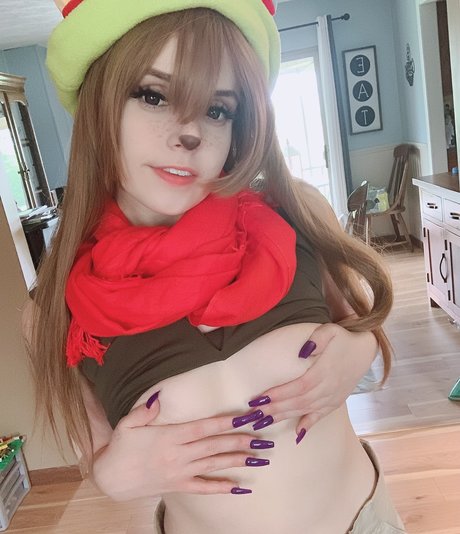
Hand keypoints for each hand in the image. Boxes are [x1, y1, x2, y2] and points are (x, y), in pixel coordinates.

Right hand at [92, 396, 270, 500]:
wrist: (111, 478)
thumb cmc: (121, 447)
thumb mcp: (127, 424)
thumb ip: (144, 410)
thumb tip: (159, 397)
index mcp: (169, 437)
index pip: (203, 427)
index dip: (225, 421)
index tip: (244, 417)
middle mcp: (178, 455)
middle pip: (214, 446)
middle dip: (239, 440)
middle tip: (262, 436)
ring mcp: (180, 472)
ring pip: (213, 465)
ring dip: (237, 460)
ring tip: (258, 457)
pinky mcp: (178, 486)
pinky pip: (203, 488)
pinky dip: (221, 487)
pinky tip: (239, 486)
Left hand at [248, 323, 377, 440]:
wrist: (364, 350)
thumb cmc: (343, 339)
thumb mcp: (330, 330)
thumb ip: (317, 339)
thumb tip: (303, 352)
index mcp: (326, 370)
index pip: (300, 385)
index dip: (281, 393)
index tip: (262, 397)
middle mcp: (329, 387)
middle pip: (300, 401)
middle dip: (276, 408)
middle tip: (255, 414)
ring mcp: (333, 396)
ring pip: (306, 410)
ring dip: (285, 416)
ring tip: (264, 421)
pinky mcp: (335, 401)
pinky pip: (320, 416)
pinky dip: (308, 425)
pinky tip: (296, 434)